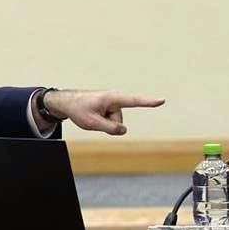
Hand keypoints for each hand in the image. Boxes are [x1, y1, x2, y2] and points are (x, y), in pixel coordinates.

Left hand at [39, 90, 164, 134]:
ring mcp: (112, 104)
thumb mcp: (93, 123)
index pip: (134, 101)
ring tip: (91, 114)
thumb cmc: (79, 109)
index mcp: (112, 98)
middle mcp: (115, 99)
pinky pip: (111, 121)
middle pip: (119, 121)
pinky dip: (103, 122)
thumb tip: (124, 130)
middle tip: (91, 116)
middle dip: (107, 125)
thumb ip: (110, 128)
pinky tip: (93, 115)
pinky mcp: (110, 108)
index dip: (148, 102)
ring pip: (115, 123)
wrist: (67, 103)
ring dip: (104, 123)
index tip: (161, 101)